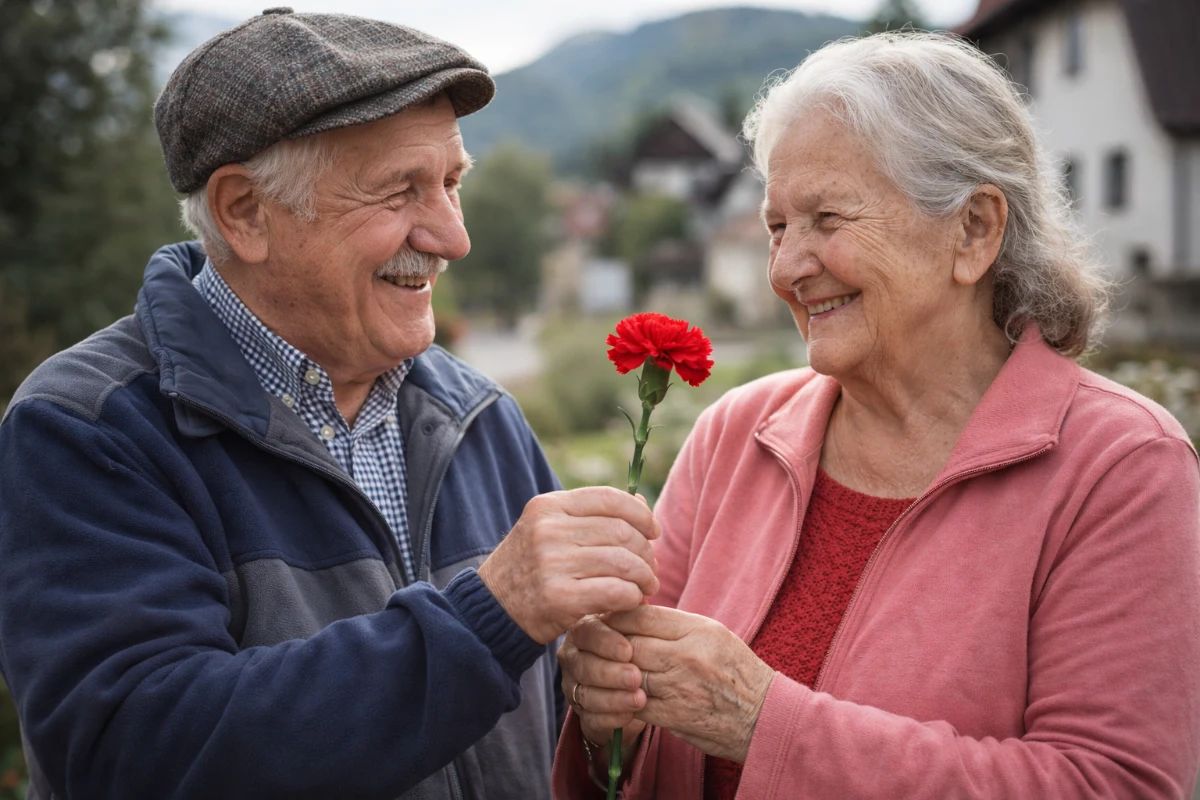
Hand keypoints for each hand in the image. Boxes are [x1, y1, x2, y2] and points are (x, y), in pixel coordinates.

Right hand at [478, 487, 659, 643]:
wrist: (492, 611)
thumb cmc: (530, 570)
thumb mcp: (550, 532)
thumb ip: (592, 517)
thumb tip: (641, 503)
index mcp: (547, 506)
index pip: (610, 499)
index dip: (641, 514)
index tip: (653, 531)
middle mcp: (548, 530)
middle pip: (621, 531)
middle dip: (645, 551)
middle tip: (650, 568)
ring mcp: (552, 563)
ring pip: (623, 561)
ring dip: (644, 576)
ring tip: (646, 586)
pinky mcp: (559, 598)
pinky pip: (615, 591)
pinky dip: (632, 596)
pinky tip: (631, 601)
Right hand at [558, 614, 647, 757]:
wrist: (638, 689)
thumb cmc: (638, 649)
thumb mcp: (638, 629)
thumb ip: (637, 614)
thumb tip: (644, 593)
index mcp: (585, 631)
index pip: (587, 632)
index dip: (605, 641)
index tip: (628, 650)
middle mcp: (573, 657)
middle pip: (583, 665)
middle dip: (611, 672)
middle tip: (636, 677)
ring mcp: (574, 687)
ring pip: (586, 693)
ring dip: (614, 697)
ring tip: (640, 698)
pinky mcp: (582, 715)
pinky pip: (591, 719)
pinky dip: (612, 718)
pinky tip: (631, 715)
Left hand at [607, 606, 773, 762]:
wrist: (765, 716)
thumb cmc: (737, 672)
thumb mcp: (713, 635)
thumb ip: (674, 626)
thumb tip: (632, 616)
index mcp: (698, 629)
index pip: (641, 616)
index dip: (616, 617)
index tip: (605, 620)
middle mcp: (688, 655)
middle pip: (628, 643)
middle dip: (607, 645)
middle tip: (593, 646)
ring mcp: (680, 687)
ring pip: (626, 674)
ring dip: (609, 674)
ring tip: (600, 671)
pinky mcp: (674, 716)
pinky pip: (633, 705)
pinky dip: (620, 701)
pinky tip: (615, 697)